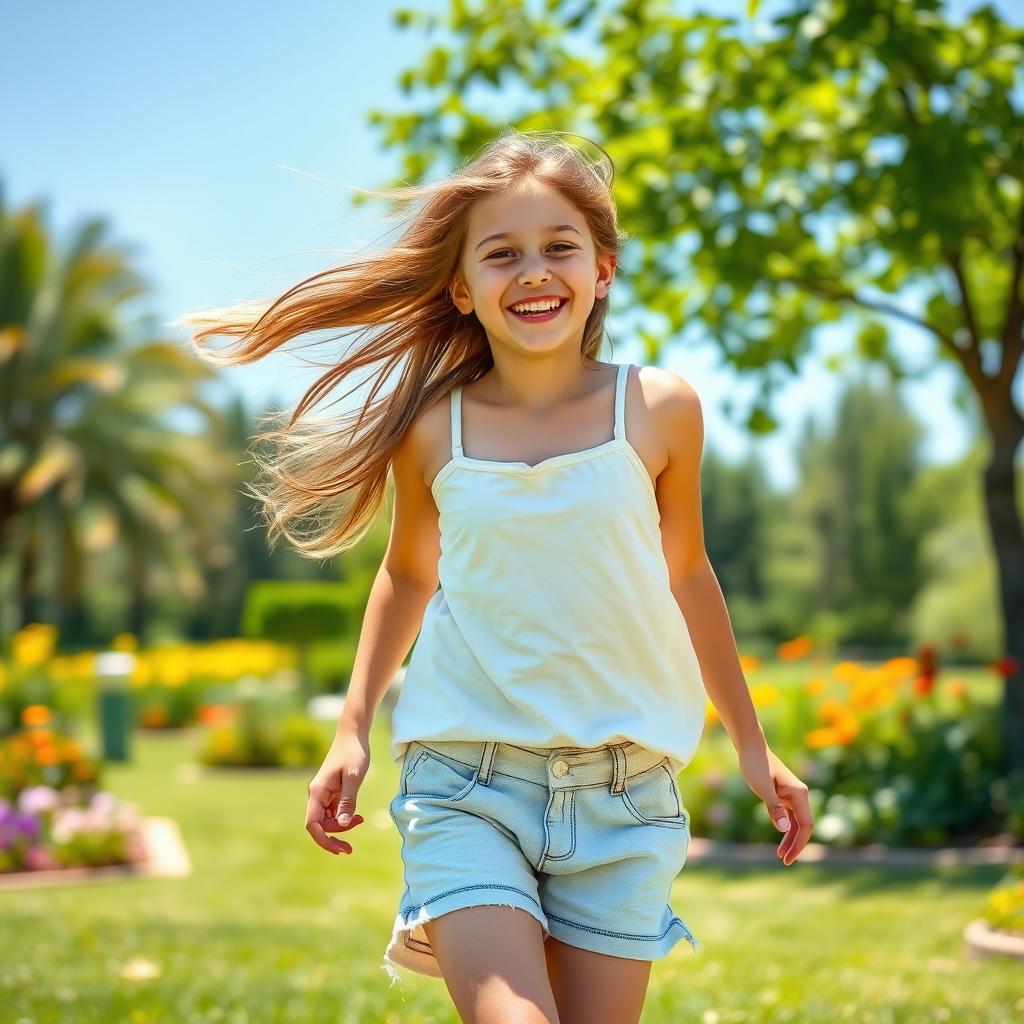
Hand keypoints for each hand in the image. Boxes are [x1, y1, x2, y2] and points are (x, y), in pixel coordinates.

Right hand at [305, 728, 368, 854]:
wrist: (353, 735)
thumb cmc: (354, 753)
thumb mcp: (354, 778)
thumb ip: (348, 802)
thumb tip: (342, 825)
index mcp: (317, 791)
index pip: (313, 824)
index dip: (323, 840)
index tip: (339, 850)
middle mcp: (317, 794)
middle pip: (320, 825)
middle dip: (336, 835)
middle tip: (351, 845)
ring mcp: (324, 794)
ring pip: (328, 820)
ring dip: (342, 826)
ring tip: (360, 820)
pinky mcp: (332, 792)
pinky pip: (334, 812)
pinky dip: (344, 817)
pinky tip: (357, 816)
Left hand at [736, 743, 812, 865]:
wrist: (750, 748)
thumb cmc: (756, 765)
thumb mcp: (762, 787)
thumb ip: (774, 807)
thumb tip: (783, 829)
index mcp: (799, 794)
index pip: (805, 825)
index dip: (799, 844)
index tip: (788, 858)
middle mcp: (800, 795)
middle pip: (803, 827)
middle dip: (796, 845)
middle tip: (784, 861)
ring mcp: (792, 796)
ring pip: (796, 823)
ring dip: (790, 839)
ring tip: (780, 855)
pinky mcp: (784, 795)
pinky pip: (789, 816)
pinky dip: (785, 829)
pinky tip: (780, 838)